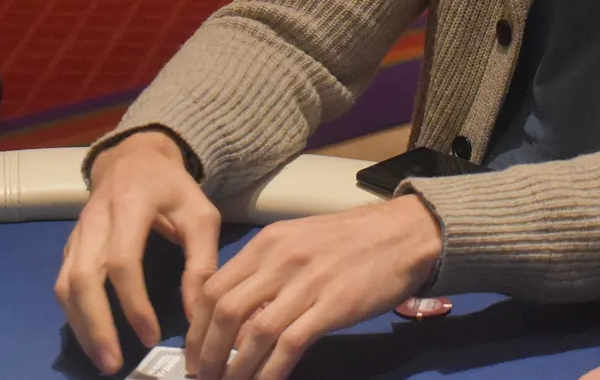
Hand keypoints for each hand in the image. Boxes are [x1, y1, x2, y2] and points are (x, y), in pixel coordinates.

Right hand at [56, 130, 220, 375]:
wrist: (135, 158)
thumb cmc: (172, 188)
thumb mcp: (200, 215)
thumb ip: (201, 262)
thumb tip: (196, 314)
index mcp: (130, 206)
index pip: (123, 260)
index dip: (134, 302)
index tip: (151, 336)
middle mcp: (95, 220)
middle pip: (83, 278)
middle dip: (95, 325)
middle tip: (113, 363)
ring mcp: (78, 233)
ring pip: (65, 285)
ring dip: (81, 326)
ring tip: (102, 359)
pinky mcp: (70, 245)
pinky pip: (63, 283)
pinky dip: (74, 314)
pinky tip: (92, 336)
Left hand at [185, 195, 441, 379]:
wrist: (404, 233)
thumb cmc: (353, 239)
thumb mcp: (299, 240)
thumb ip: (267, 270)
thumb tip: (238, 312)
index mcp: (267, 242)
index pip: (212, 286)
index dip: (196, 326)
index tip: (195, 351)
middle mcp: (280, 260)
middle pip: (224, 312)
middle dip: (206, 352)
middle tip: (203, 376)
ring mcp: (306, 283)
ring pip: (252, 333)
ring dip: (233, 368)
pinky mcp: (332, 306)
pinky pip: (289, 345)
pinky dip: (269, 372)